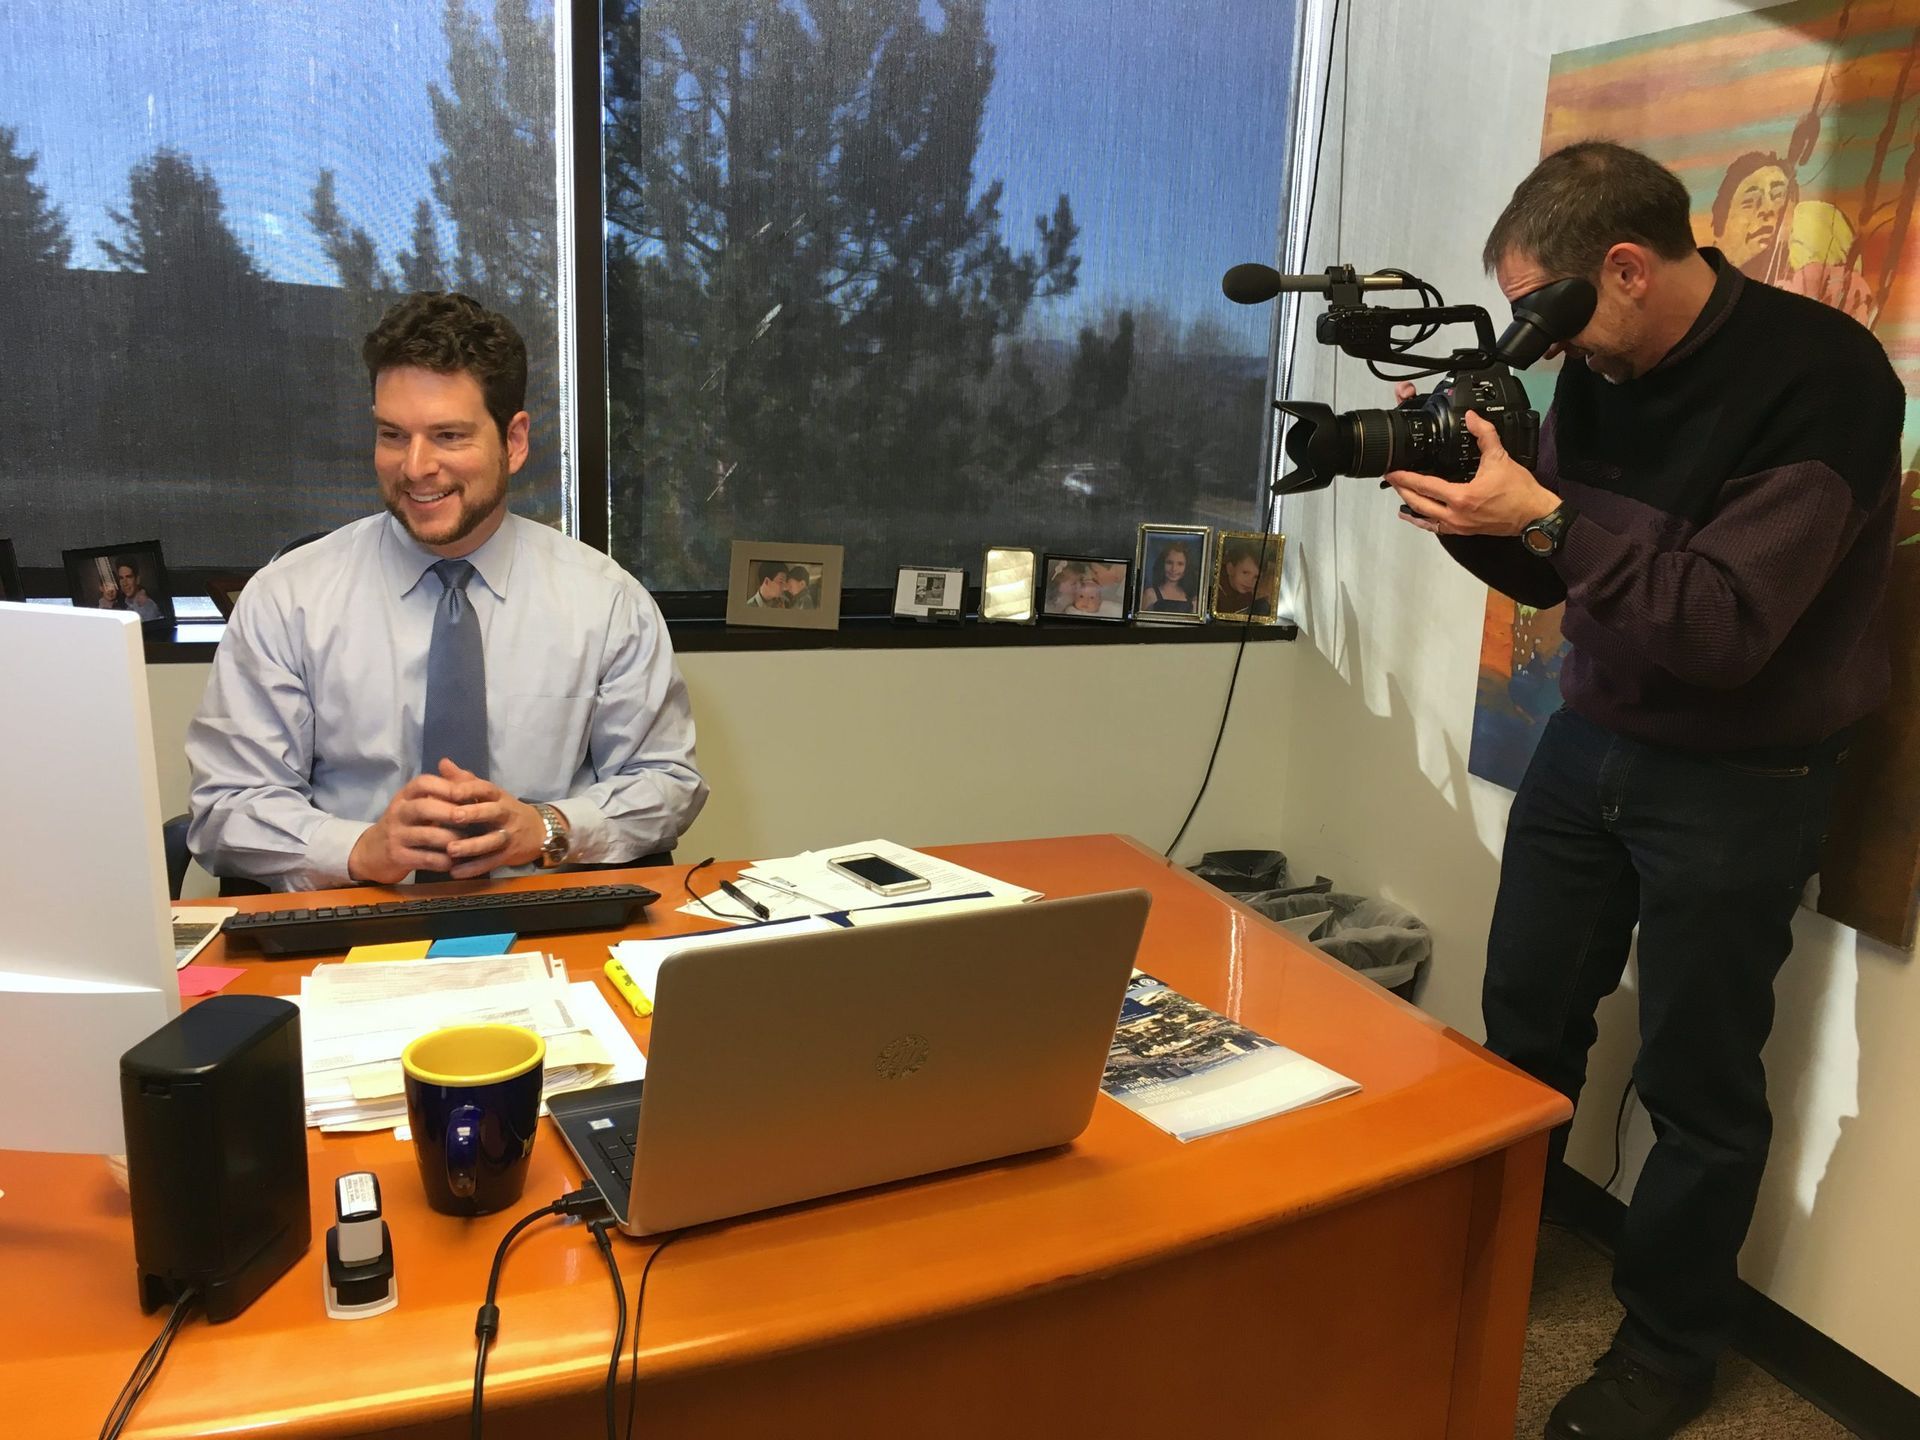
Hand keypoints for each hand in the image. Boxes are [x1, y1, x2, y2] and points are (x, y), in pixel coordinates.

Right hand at [348, 768, 472, 884]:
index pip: (423, 783)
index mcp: (406, 796)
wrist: (372, 851)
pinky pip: (424, 858)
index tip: (466, 795)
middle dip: (449, 812)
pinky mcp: (397, 857)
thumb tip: (469, 775)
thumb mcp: (418, 803)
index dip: (446, 787)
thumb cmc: (405, 824)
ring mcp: (396, 835)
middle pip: (423, 807)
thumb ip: (444, 791)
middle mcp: (398, 812)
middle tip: (471, 818)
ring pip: (426, 835)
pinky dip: (443, 860)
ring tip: (469, 842)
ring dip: (451, 838)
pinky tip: (455, 862)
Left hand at [429, 758, 549, 879]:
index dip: (469, 789)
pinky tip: (455, 872)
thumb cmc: (504, 810)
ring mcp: (508, 835)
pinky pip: (491, 862)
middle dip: (475, 814)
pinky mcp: (508, 855)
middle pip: (493, 812)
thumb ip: (464, 780)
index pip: (485, 789)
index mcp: (498, 796)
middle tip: (455, 817)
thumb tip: (443, 762)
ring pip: (492, 840)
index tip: (450, 791)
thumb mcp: (488, 794)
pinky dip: (474, 868)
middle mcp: (505, 814)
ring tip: (451, 850)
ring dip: (472, 846)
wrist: (539, 832)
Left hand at [1383, 410, 1559, 536]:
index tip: (1392, 472)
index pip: (1425, 486)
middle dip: (1402, 491)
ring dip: (1410, 506)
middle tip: (1391, 480)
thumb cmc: (1519, 491)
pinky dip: (1424, 521)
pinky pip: (1437, 528)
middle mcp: (1455, 515)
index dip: (1405, 478)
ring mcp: (1458, 526)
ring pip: (1425, 518)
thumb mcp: (1500, 458)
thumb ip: (1485, 435)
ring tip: (1400, 495)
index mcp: (1461, 497)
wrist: (1534, 515)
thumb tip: (1472, 418)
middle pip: (1418, 504)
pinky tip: (1417, 516)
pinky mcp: (1464, 531)